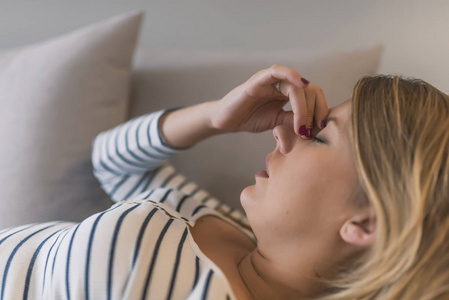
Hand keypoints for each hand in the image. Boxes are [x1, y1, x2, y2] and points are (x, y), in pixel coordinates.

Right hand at [208, 64, 328, 136]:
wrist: (227, 121)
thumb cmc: (250, 118)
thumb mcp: (278, 122)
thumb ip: (294, 120)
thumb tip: (314, 128)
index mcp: (289, 92)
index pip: (313, 95)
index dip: (320, 109)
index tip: (321, 127)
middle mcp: (282, 83)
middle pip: (309, 90)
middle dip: (313, 112)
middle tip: (308, 132)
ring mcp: (271, 81)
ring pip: (297, 86)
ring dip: (303, 106)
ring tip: (301, 126)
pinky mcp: (258, 81)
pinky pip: (277, 72)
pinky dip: (291, 74)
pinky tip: (301, 83)